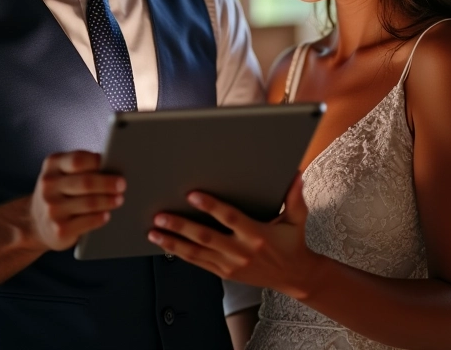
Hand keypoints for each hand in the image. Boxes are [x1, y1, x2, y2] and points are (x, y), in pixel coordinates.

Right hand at [30, 150, 124, 250]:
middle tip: (122, 184)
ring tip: (119, 199)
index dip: (97, 161)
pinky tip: (107, 215)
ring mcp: (52, 209)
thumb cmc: (59, 192)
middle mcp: (49, 186)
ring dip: (108, 201)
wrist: (35, 222)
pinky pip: (86, 223)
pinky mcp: (59, 229)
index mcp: (53, 165)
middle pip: (86, 182)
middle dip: (108, 183)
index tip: (114, 162)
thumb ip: (82, 165)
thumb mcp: (63, 172)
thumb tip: (113, 164)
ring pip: (88, 203)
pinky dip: (99, 218)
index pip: (78, 160)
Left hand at [148, 175, 316, 299]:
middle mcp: (241, 251)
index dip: (211, 206)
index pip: (230, 218)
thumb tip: (296, 174)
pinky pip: (199, 263)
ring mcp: (231, 265)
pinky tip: (165, 244)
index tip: (192, 195)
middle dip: (182, 226)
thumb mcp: (297, 219)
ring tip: (154, 232)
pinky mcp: (224, 273)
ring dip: (173, 242)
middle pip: (207, 237)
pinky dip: (180, 253)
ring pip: (197, 253)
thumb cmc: (292, 242)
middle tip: (161, 216)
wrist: (294, 276)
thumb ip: (295, 197)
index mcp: (257, 234)